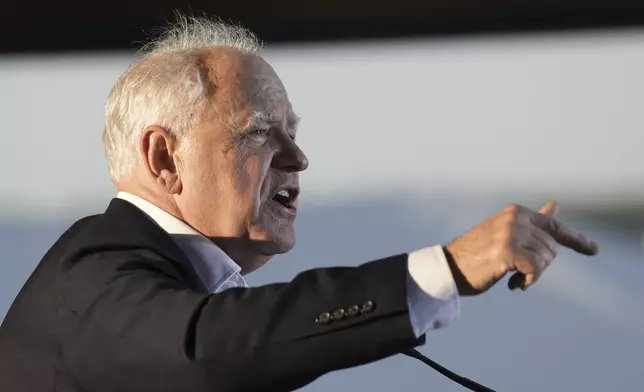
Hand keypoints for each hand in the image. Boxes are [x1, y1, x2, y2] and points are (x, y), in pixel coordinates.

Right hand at [444, 201, 598, 295]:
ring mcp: (511, 234)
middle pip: (551, 248)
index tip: (594, 250)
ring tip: (510, 277)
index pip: (554, 227)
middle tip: (517, 273)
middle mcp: (515, 219)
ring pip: (545, 261)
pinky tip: (512, 284)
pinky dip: (527, 282)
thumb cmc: (476, 254)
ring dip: (531, 276)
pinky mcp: (507, 252)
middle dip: (539, 266)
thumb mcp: (507, 234)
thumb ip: (533, 221)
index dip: (576, 240)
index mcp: (516, 212)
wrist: (448, 268)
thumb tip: (555, 205)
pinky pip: (535, 271)